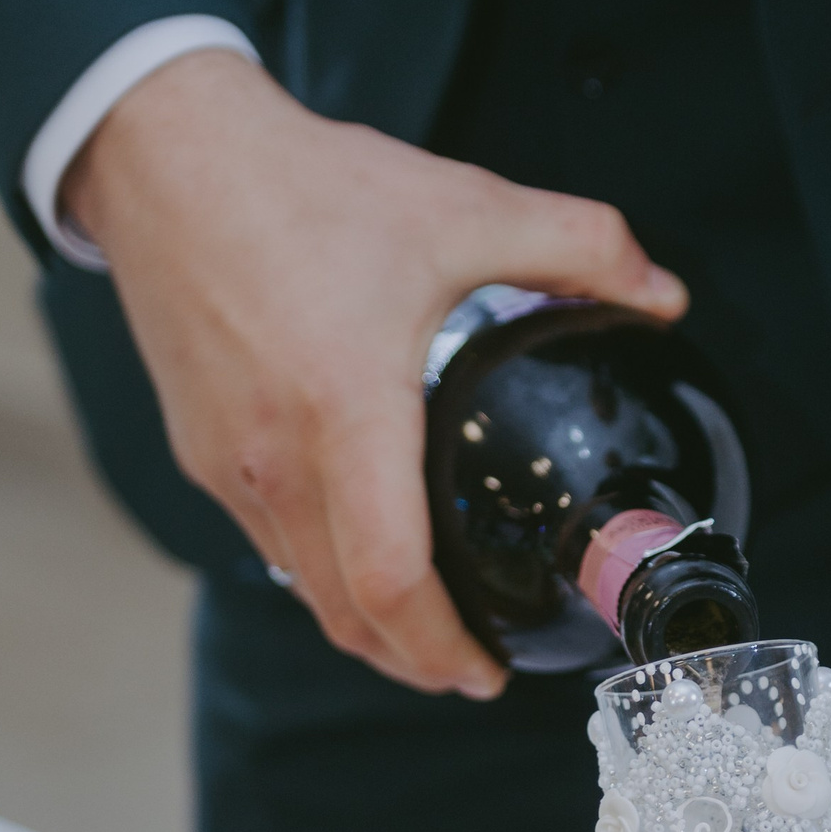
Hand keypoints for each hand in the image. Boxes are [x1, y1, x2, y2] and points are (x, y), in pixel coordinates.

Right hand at [65, 50, 686, 692]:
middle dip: (415, 661)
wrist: (168, 158)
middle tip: (472, 671)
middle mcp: (276, 457)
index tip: (488, 674)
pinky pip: (269, 543)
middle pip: (347, 613)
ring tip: (426, 624)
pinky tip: (364, 547)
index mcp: (345, 411)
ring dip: (366, 624)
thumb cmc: (301, 186)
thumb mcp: (463, 205)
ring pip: (303, 588)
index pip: (391, 579)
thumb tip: (662, 292)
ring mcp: (227, 465)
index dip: (444, 648)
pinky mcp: (200, 453)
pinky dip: (321, 572)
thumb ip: (579, 246)